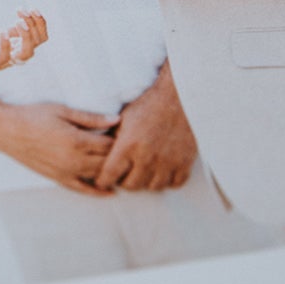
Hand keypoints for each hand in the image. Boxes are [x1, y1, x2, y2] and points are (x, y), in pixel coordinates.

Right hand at [0, 102, 118, 194]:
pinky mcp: (57, 178)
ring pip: (98, 177)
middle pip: (107, 163)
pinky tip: (109, 192)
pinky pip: (82, 190)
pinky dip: (97, 192)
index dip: (121, 140)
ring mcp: (65, 172)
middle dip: (119, 156)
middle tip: (126, 148)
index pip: (110, 145)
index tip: (127, 133)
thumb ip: (91, 118)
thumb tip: (116, 120)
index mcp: (76, 141)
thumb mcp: (63, 110)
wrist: (6, 130)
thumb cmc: (33, 115)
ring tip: (122, 165)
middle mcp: (73, 160)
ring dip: (110, 172)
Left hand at [94, 64, 196, 190]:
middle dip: (124, 181)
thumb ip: (112, 138)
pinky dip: (168, 180)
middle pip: (131, 186)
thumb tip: (99, 154)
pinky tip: (162, 171)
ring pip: (153, 187)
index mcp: (128, 145)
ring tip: (143, 172)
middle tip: (124, 174)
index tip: (102, 180)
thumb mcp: (123, 118)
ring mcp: (167, 162)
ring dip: (146, 182)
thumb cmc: (148, 104)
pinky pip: (175, 184)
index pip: (109, 175)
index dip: (103, 180)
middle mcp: (147, 157)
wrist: (178, 96)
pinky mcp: (185, 162)